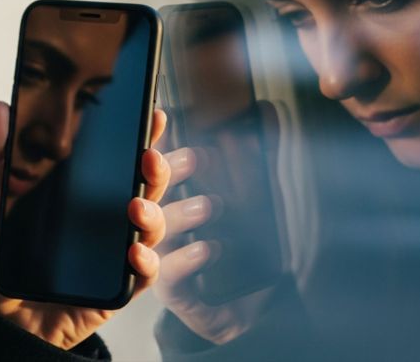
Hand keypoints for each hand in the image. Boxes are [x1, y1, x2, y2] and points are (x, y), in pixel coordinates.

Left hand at [0, 101, 171, 349]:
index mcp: (78, 193)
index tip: (151, 115)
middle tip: (148, 156)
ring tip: (135, 206)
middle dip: (156, 167)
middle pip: (145, 185)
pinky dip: (147, 261)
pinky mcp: (117, 287)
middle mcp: (102, 218)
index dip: (140, 136)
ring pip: (152, 224)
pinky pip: (145, 273)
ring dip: (152, 212)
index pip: (116, 158)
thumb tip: (1, 110)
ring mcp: (113, 252)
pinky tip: (134, 252)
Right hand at [154, 101, 280, 344]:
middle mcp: (161, 223)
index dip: (156, 140)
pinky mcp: (173, 289)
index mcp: (172, 195)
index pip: (158, 163)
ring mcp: (161, 256)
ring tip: (210, 205)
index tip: (165, 117)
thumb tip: (272, 110)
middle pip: (148, 192)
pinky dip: (189, 258)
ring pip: (155, 232)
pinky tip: (211, 247)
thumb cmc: (244, 247)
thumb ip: (261, 157)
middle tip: (183, 159)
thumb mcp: (259, 198)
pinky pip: (170, 274)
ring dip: (181, 215)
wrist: (251, 309)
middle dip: (160, 174)